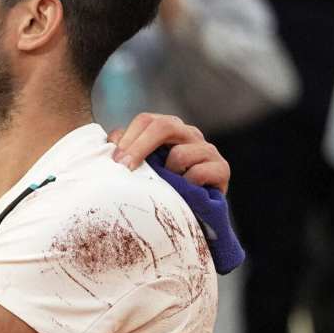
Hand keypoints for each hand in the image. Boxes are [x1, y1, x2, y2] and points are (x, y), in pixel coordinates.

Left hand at [108, 113, 229, 192]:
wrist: (195, 212)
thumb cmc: (165, 186)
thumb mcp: (144, 166)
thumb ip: (128, 150)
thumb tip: (111, 141)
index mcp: (169, 129)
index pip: (146, 120)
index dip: (128, 137)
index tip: (116, 160)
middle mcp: (189, 134)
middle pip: (164, 126)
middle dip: (140, 147)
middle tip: (126, 168)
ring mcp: (207, 149)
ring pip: (180, 153)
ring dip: (167, 174)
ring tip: (167, 187)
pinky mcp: (222, 168)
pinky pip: (198, 173)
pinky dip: (186, 185)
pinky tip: (185, 193)